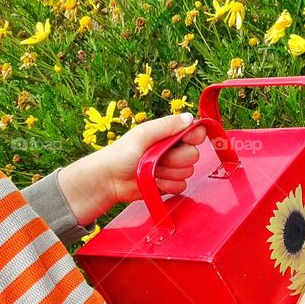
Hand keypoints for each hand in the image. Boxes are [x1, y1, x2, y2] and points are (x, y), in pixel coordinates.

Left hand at [57, 113, 205, 225]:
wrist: (109, 180)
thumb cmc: (120, 154)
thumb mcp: (143, 134)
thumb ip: (167, 125)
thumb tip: (190, 117)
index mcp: (168, 134)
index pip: (195, 132)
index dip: (194, 137)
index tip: (185, 140)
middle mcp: (173, 150)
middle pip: (193, 155)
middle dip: (175, 159)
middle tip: (157, 157)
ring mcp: (171, 168)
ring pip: (187, 172)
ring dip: (168, 173)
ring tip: (151, 170)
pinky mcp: (169, 185)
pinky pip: (181, 186)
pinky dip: (167, 185)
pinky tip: (154, 182)